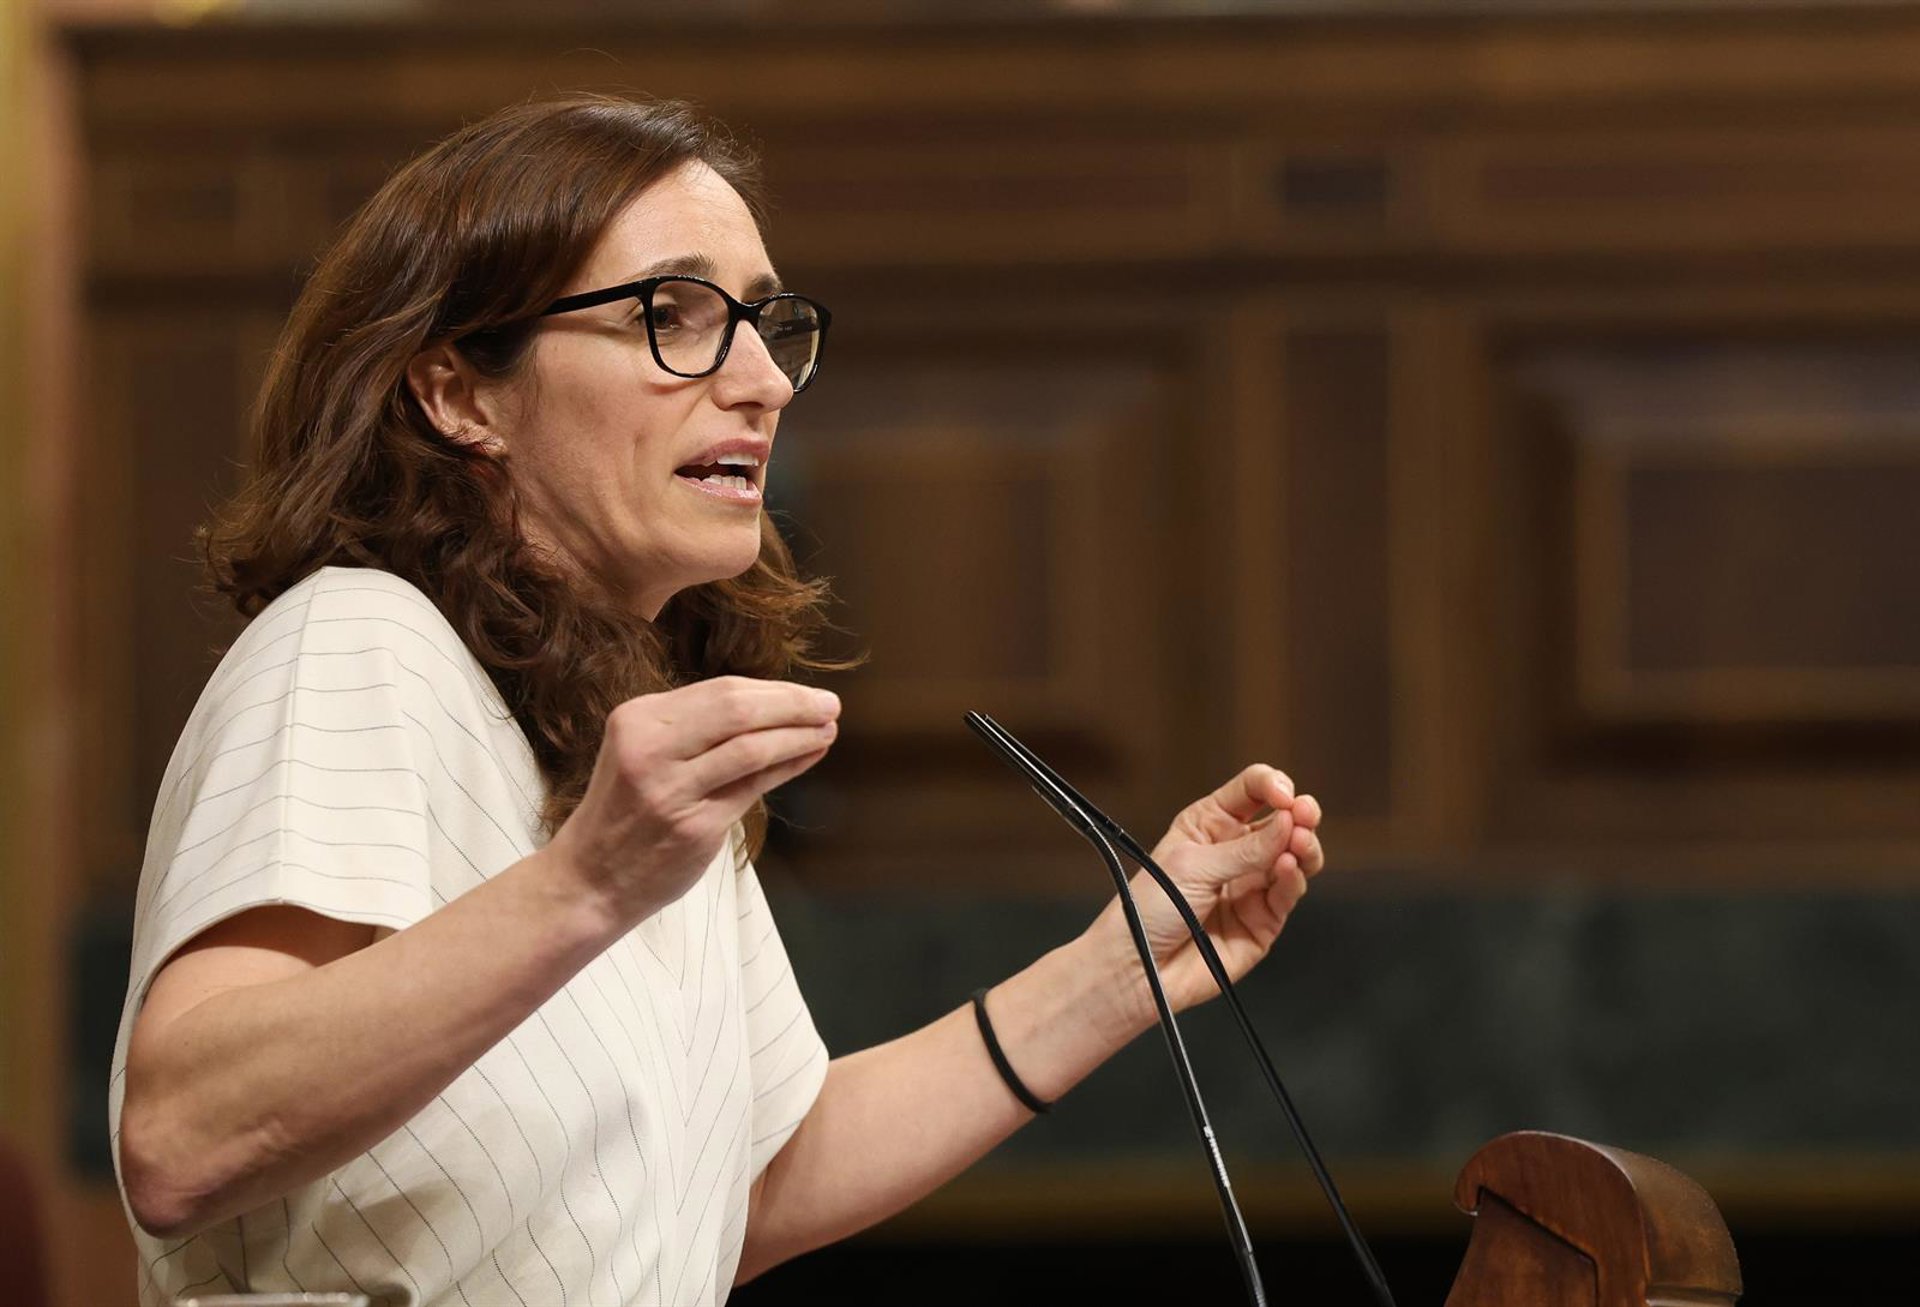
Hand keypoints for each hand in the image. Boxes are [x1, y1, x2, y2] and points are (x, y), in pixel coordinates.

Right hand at [544, 676, 839, 922]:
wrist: (590, 877)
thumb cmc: (627, 810)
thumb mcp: (643, 751)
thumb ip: (696, 728)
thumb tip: (776, 705)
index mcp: (637, 718)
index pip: (721, 690)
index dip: (773, 690)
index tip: (807, 693)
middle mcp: (650, 748)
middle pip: (738, 710)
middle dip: (794, 704)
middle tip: (830, 705)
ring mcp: (670, 789)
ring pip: (752, 747)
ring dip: (799, 736)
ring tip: (827, 730)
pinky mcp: (693, 827)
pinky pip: (753, 788)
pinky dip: (788, 767)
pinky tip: (808, 758)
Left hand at [1082, 765, 1324, 1028]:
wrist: (1139, 967)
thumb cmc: (1149, 909)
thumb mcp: (1192, 866)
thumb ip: (1245, 849)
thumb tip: (1288, 823)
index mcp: (1210, 825)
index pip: (1252, 790)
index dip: (1272, 785)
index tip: (1284, 794)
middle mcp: (1235, 852)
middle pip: (1281, 822)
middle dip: (1299, 814)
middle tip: (1305, 814)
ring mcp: (1251, 886)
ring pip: (1294, 857)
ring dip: (1303, 846)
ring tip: (1300, 843)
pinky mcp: (1263, 920)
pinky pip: (1287, 894)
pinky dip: (1292, 879)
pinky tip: (1286, 869)